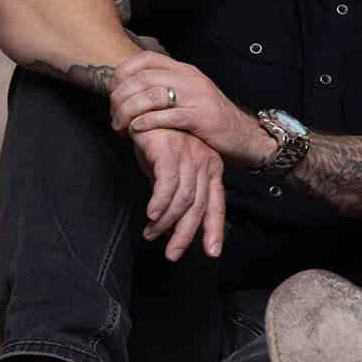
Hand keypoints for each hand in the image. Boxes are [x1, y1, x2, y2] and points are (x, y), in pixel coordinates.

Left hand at [109, 51, 271, 164]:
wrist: (246, 136)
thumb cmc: (210, 120)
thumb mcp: (189, 95)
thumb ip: (165, 88)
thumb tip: (128, 91)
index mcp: (185, 70)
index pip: (145, 59)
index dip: (122, 73)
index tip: (113, 92)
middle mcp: (190, 78)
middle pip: (141, 78)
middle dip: (119, 98)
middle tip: (113, 116)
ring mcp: (197, 97)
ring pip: (149, 96)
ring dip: (128, 112)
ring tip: (121, 126)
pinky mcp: (201, 117)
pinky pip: (165, 116)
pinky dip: (145, 122)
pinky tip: (137, 130)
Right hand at [133, 128, 226, 260]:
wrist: (146, 107)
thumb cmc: (157, 139)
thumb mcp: (168, 169)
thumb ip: (173, 193)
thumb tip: (166, 223)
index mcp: (211, 168)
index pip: (216, 204)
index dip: (214, 229)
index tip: (212, 252)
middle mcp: (205, 163)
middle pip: (200, 207)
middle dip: (186, 234)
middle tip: (172, 254)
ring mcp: (190, 157)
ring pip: (183, 200)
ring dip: (166, 222)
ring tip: (151, 234)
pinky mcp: (170, 152)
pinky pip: (167, 185)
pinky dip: (160, 203)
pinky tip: (151, 215)